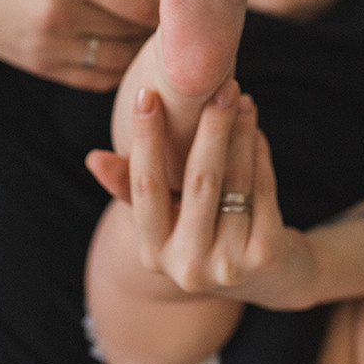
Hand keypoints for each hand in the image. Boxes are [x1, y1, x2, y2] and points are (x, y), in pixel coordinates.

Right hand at [0, 0, 158, 89]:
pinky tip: (120, 47)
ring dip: (138, 49)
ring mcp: (49, 46)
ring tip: (144, 31)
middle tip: (171, 16)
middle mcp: (61, 12)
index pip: (144, 2)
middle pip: (135, 32)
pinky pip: (98, 78)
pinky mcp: (42, 67)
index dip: (169, 2)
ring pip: (120, 60)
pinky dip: (116, 66)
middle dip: (157, 25)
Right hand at [86, 81, 313, 308]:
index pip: (144, 187)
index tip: (146, 93)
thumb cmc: (205, 233)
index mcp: (153, 252)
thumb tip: (93, 158)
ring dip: (240, 134)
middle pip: (198, 181)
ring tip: (241, 100)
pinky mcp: (265, 256)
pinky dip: (260, 155)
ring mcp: (228, 265)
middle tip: (220, 84)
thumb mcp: (165, 217)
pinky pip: (261, 190)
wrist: (271, 279)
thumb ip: (130, 187)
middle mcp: (187, 266)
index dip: (145, 138)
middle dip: (210, 127)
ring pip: (236, 181)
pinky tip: (256, 131)